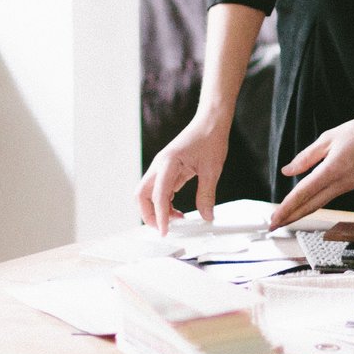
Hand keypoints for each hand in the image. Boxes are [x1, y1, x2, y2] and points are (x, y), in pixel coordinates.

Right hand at [136, 116, 230, 232]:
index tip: (165, 231)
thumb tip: (206, 216)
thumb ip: (207, 194)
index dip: (160, 216)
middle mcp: (159, 165)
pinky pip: (159, 190)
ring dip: (157, 209)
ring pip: (148, 193)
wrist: (210, 121)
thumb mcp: (212, 169)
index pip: (158, 195)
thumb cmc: (210, 139)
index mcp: (168, 163)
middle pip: (141, 195)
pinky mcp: (167, 169)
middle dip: (148, 214)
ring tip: (177, 219)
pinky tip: (177, 210)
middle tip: (164, 228)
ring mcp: (161, 167)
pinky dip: (164, 203)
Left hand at [269, 117, 353, 228]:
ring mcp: (347, 186)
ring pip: (319, 204)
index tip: (274, 218)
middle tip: (273, 226)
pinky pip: (328, 198)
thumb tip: (288, 171)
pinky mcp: (351, 185)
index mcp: (331, 170)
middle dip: (290, 217)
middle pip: (310, 206)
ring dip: (301, 213)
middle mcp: (340, 183)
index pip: (303, 193)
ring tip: (285, 219)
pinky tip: (304, 206)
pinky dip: (313, 205)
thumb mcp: (327, 138)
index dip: (287, 207)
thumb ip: (306, 157)